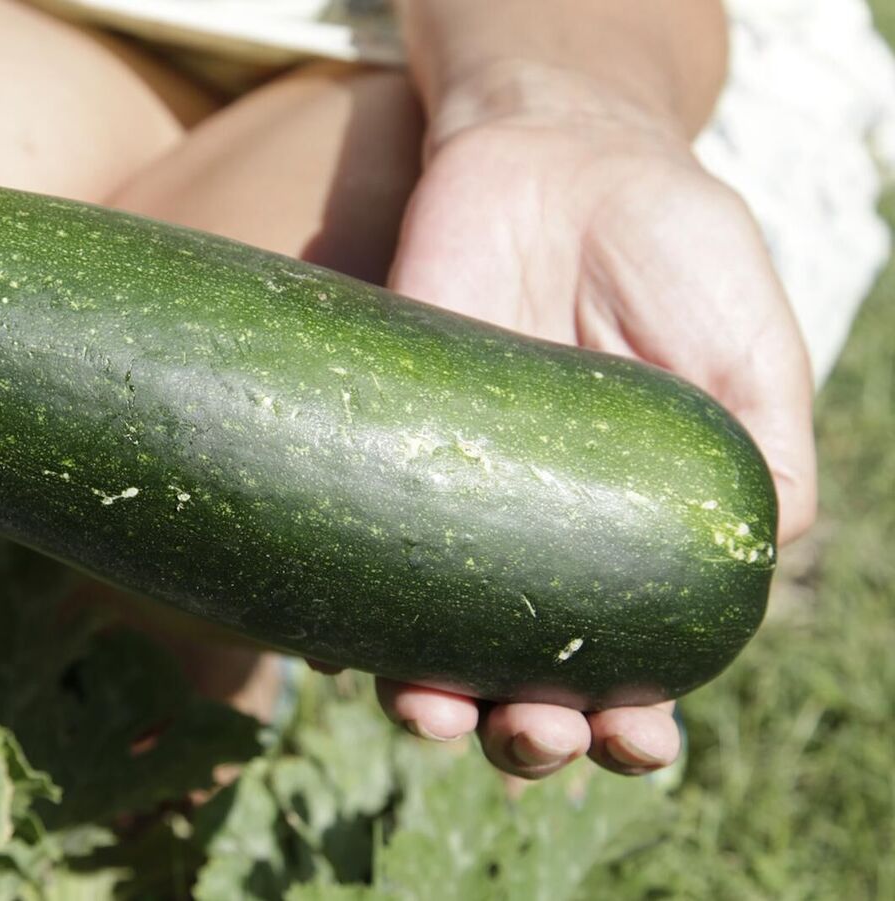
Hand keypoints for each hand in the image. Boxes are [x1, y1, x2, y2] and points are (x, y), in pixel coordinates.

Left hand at [372, 67, 816, 778]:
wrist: (553, 154)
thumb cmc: (670, 253)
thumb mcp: (747, 355)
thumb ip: (761, 465)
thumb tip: (761, 579)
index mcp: (632, 536)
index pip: (632, 663)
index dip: (636, 725)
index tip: (635, 743)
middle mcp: (536, 536)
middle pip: (524, 676)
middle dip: (530, 734)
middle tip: (538, 732)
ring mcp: (450, 500)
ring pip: (430, 639)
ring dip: (433, 703)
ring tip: (436, 714)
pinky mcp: (376, 448)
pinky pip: (349, 548)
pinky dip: (342, 610)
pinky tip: (343, 645)